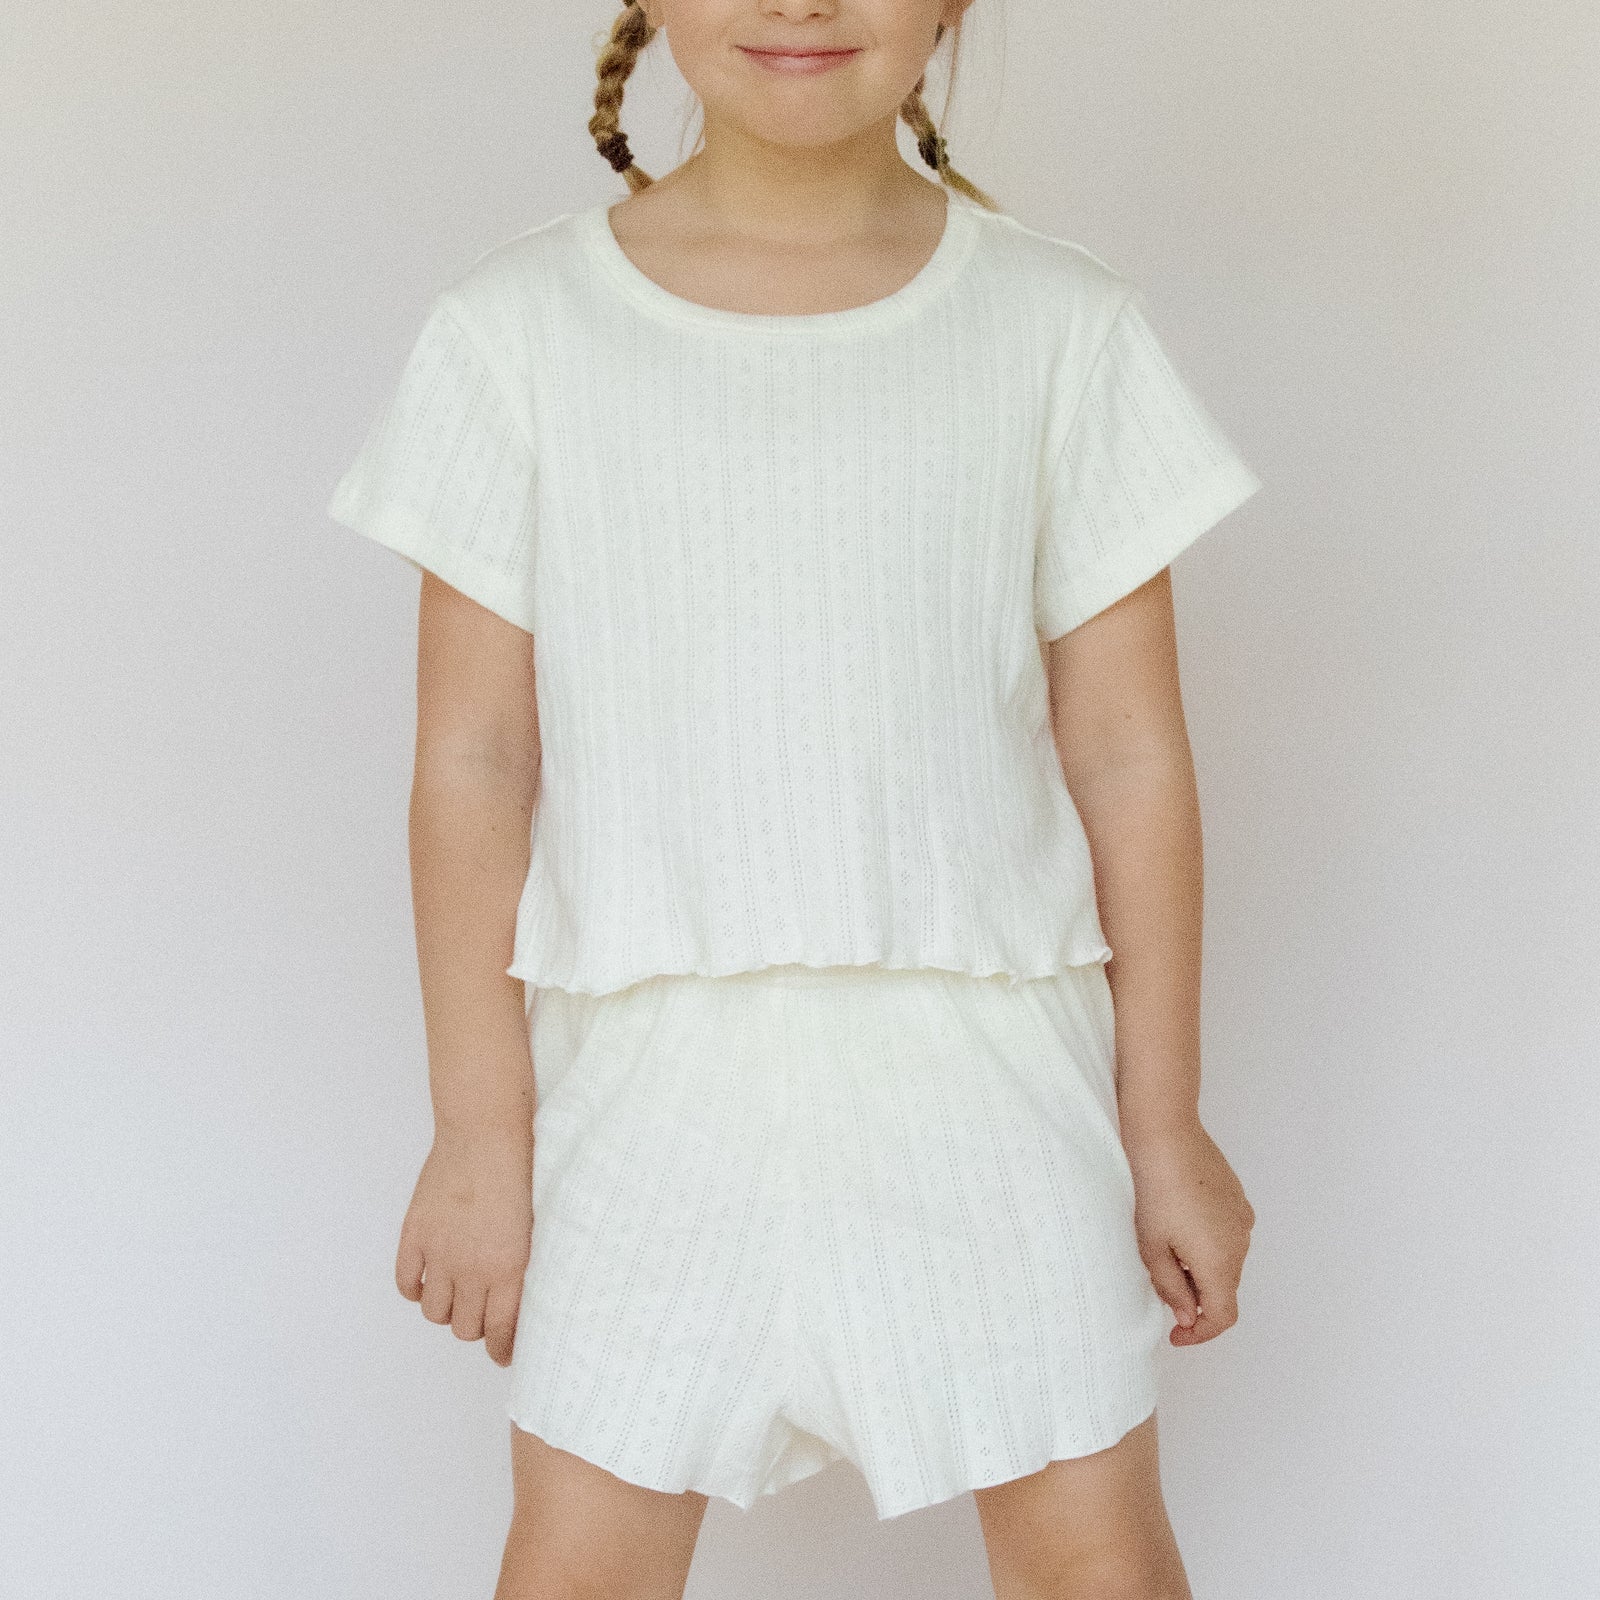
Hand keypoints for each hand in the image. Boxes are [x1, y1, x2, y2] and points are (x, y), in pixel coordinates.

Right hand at [395, 1125, 533, 1366]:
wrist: (485, 1133)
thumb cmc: (521, 1172)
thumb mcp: (534, 1227)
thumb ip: (521, 1266)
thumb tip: (517, 1301)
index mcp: (508, 1268)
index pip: (500, 1332)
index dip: (501, 1351)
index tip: (503, 1355)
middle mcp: (470, 1269)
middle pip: (464, 1328)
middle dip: (476, 1326)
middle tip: (482, 1313)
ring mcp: (438, 1254)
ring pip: (435, 1313)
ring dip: (446, 1309)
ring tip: (456, 1293)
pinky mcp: (414, 1236)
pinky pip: (406, 1284)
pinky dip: (415, 1289)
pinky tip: (427, 1279)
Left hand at [1121, 1117, 1254, 1346]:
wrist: (1165, 1134)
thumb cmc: (1153, 1189)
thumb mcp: (1152, 1247)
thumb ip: (1171, 1289)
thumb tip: (1187, 1315)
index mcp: (1221, 1262)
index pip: (1222, 1316)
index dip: (1199, 1333)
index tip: (1174, 1335)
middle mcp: (1241, 1243)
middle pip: (1224, 1288)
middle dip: (1195, 1296)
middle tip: (1160, 1284)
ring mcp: (1242, 1218)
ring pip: (1226, 1260)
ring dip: (1200, 1267)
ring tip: (1164, 1245)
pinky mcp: (1237, 1197)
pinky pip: (1226, 1233)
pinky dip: (1207, 1242)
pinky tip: (1178, 1221)